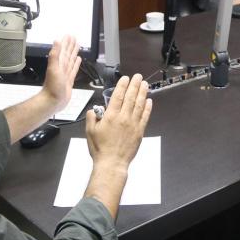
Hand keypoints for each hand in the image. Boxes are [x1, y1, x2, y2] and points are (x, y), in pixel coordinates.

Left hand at [41, 36, 80, 114]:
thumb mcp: (53, 68)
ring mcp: (65, 74)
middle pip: (68, 54)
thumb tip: (56, 41)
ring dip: (74, 53)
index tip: (69, 36)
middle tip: (74, 38)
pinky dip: (76, 64)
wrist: (53, 101)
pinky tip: (78, 60)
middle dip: (70, 46)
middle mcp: (62, 67)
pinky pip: (74, 70)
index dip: (66, 43)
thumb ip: (55, 55)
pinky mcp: (69, 80)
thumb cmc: (52, 87)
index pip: (63, 50)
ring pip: (71, 60)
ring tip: (77, 46)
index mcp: (58, 63)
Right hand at [83, 75, 151, 216]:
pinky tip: (149, 101)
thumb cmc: (99, 148)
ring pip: (139, 104)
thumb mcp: (90, 131)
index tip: (126, 78)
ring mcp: (133, 124)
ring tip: (145, 84)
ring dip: (142, 93)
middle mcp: (124, 117)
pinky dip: (147, 108)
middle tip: (138, 76)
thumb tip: (95, 110)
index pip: (118, 96)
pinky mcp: (139, 131)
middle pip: (131, 97)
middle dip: (135, 85)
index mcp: (111, 116)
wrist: (112, 163)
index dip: (122, 85)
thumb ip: (92, 118)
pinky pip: (145, 116)